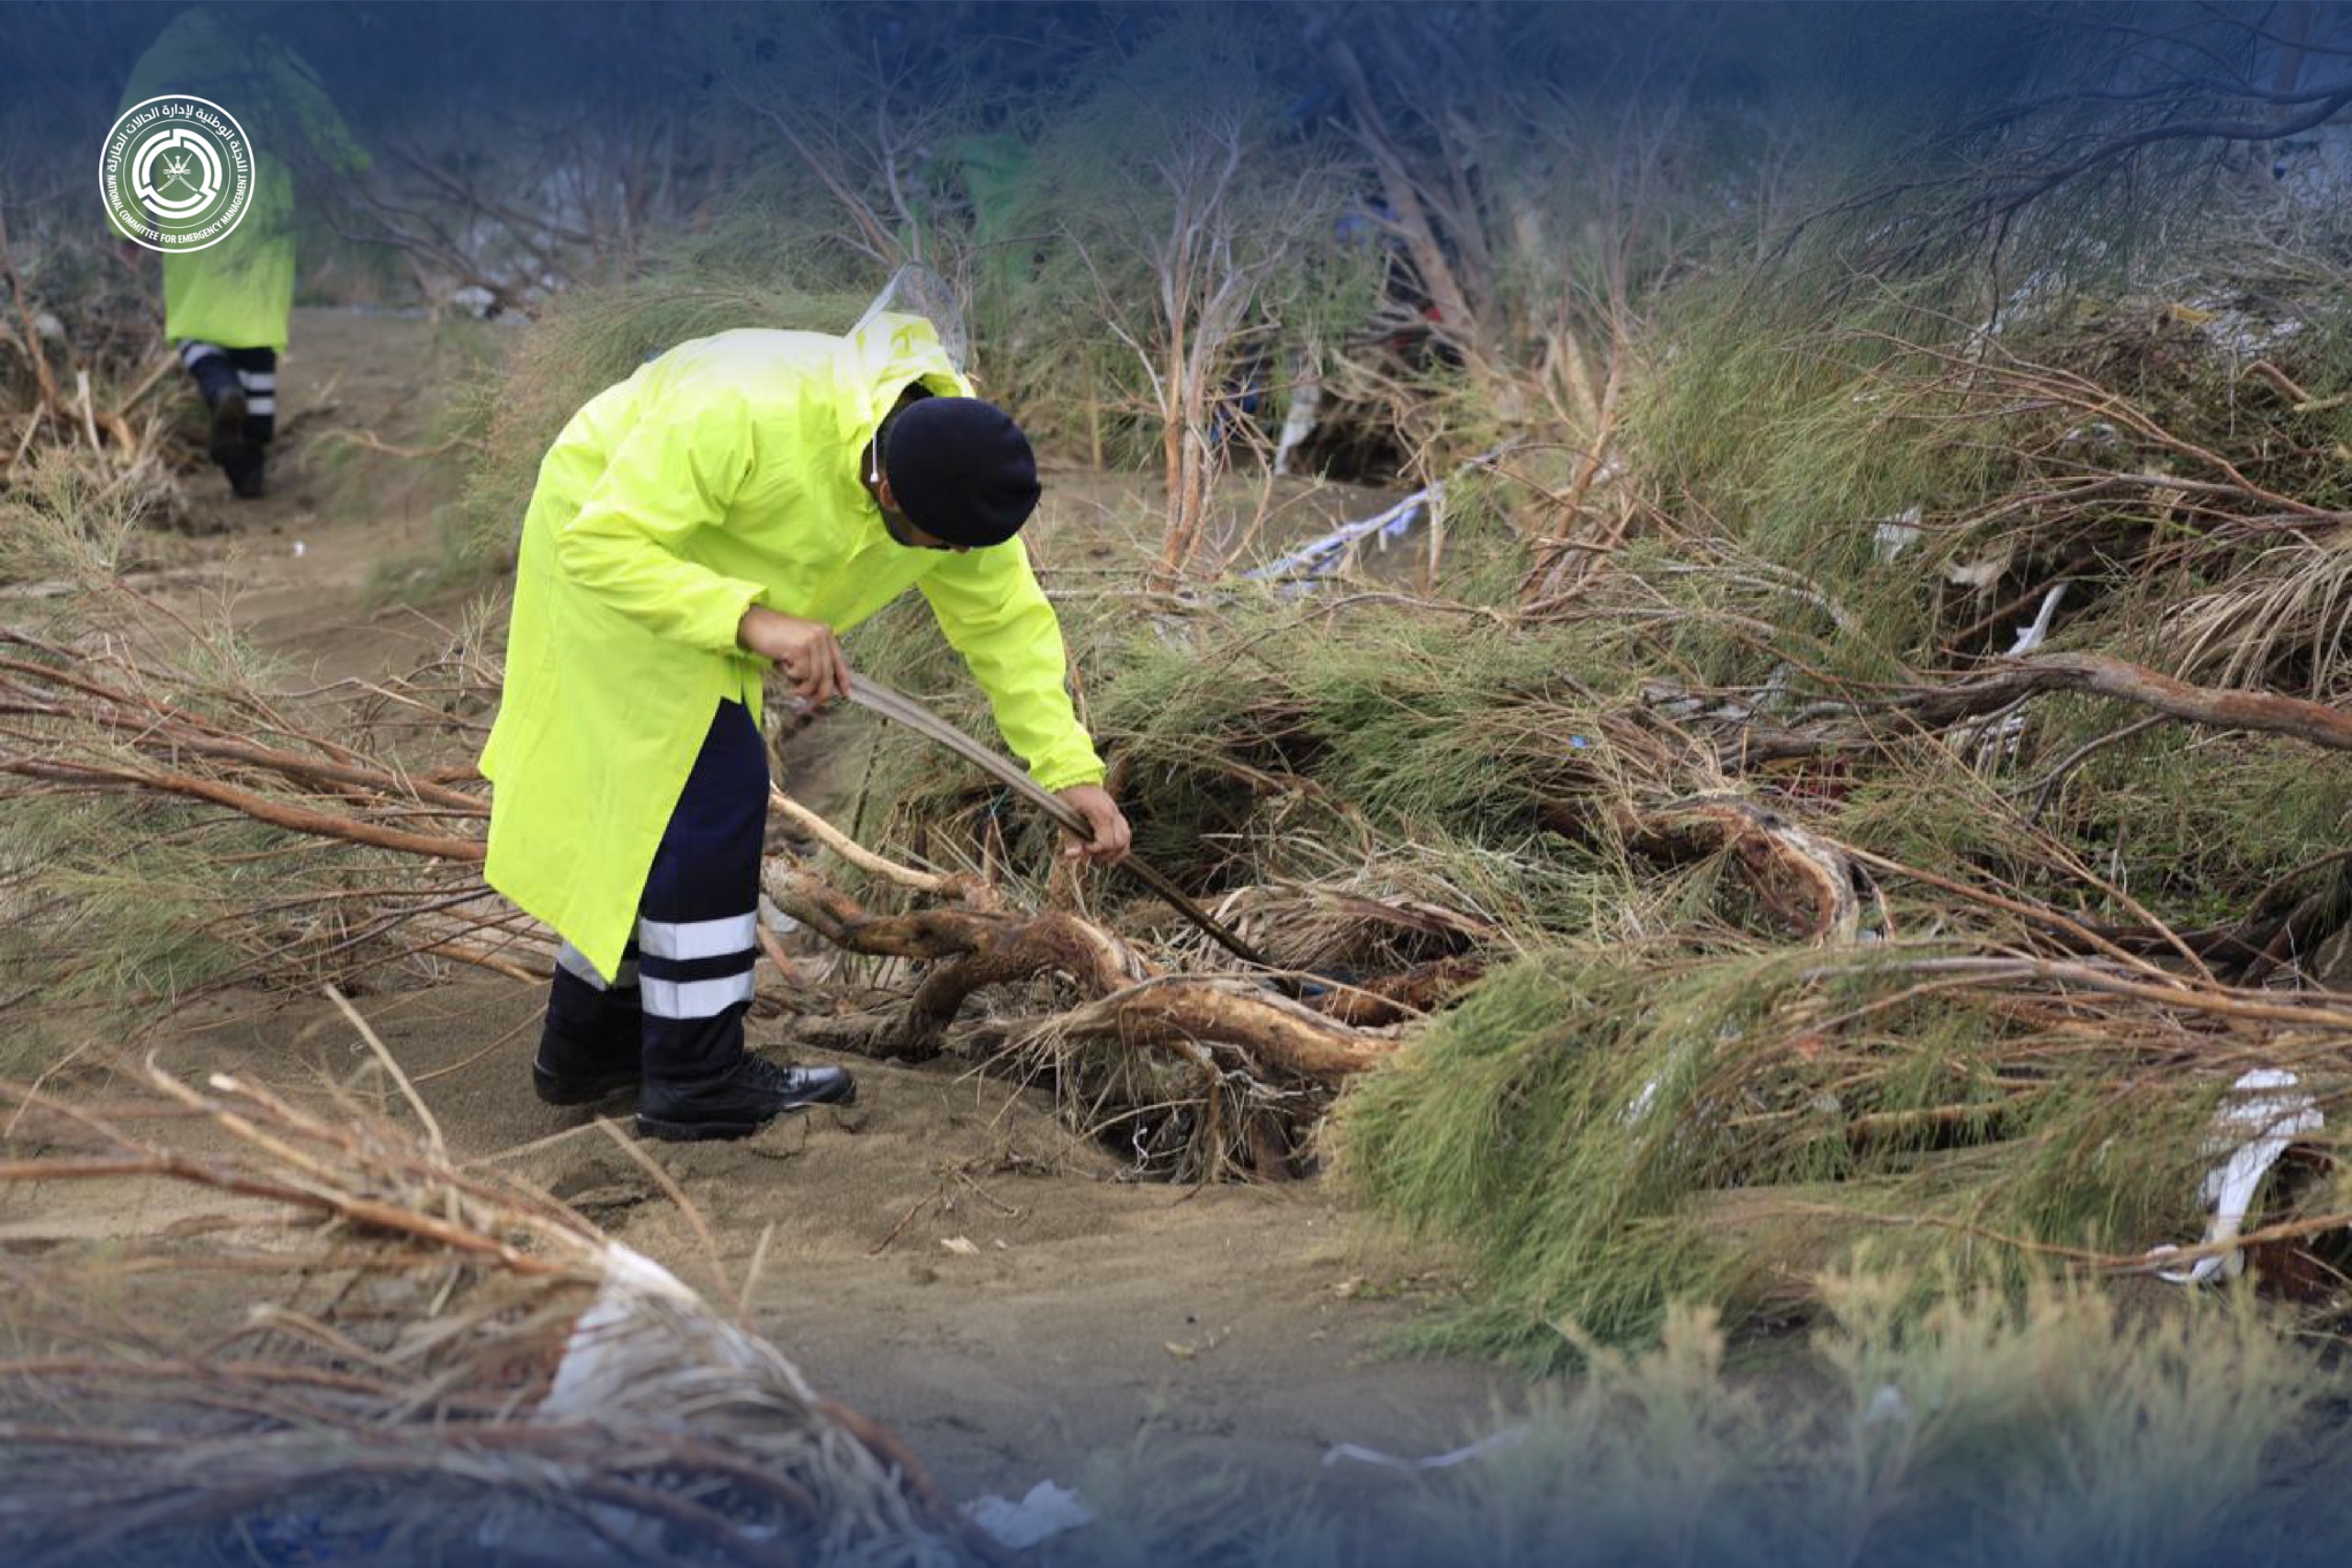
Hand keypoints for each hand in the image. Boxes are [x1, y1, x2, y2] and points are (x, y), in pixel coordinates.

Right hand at [737, 606, 851, 704]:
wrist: (753, 623)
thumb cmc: (774, 636)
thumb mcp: (799, 644)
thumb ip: (813, 659)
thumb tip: (824, 685)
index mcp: (825, 632)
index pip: (838, 659)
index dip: (842, 678)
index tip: (845, 693)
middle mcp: (822, 634)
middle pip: (828, 672)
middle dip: (822, 692)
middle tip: (814, 703)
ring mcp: (812, 640)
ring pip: (815, 676)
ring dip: (803, 687)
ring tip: (792, 684)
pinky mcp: (800, 647)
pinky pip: (801, 674)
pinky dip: (790, 675)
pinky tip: (782, 665)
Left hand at [1056, 784, 1130, 861]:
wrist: (1075, 778)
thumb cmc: (1069, 795)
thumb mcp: (1065, 817)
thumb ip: (1071, 838)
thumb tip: (1072, 854)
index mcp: (1101, 814)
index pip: (1107, 842)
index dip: (1095, 850)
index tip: (1084, 848)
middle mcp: (1113, 813)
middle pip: (1120, 842)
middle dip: (1106, 853)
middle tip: (1092, 853)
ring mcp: (1117, 813)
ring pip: (1126, 838)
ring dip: (1115, 850)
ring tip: (1100, 853)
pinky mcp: (1116, 813)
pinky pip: (1125, 831)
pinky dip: (1119, 842)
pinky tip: (1108, 847)